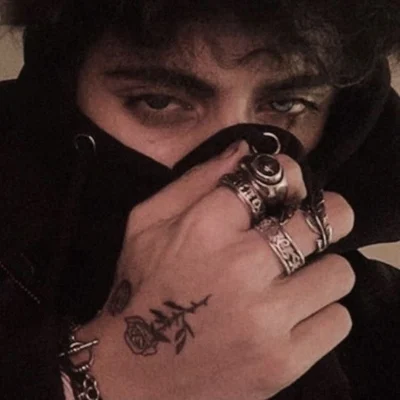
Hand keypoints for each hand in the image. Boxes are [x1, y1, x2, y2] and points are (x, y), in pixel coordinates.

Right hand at [77, 141, 354, 399]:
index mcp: (206, 228)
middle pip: (322, 221)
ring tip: (298, 276)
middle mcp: (242, 268)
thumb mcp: (147, 223)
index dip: (290, 177)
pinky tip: (296, 312)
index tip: (289, 190)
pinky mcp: (282, 362)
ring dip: (321, 270)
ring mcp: (266, 319)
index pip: (273, 178)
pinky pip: (337, 320)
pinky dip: (322, 312)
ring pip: (337, 273)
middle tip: (315, 224)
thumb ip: (195, 182)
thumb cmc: (138, 290)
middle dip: (326, 215)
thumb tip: (244, 152)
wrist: (131, 374)